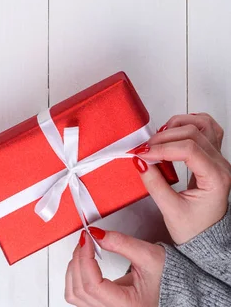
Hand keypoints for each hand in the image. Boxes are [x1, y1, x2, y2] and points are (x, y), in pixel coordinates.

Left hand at [65, 228, 163, 306]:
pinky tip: (84, 262)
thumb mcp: (149, 256)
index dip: (85, 258)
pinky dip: (76, 276)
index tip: (87, 238)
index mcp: (127, 305)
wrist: (176, 288)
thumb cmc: (169, 278)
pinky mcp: (103, 305)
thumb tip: (97, 234)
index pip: (93, 285)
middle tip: (85, 239)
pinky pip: (79, 295)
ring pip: (74, 295)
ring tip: (83, 249)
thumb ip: (121, 243)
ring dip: (74, 269)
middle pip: (79, 291)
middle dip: (77, 260)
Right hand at [134, 113, 230, 244]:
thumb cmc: (195, 229)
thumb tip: (140, 162)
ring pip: (203, 124)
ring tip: (160, 138)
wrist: (206, 239)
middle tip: (145, 148)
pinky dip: (189, 123)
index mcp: (216, 178)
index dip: (163, 148)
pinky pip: (207, 128)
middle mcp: (220, 165)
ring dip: (178, 125)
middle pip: (194, 133)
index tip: (143, 153)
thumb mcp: (170, 211)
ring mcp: (218, 158)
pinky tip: (175, 130)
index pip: (189, 150)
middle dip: (165, 137)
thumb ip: (154, 184)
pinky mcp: (211, 156)